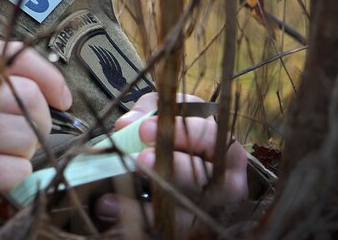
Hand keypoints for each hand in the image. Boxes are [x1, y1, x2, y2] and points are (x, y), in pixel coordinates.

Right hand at [0, 40, 69, 235]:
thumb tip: (40, 85)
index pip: (10, 54)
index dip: (47, 74)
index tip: (60, 95)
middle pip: (26, 96)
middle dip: (38, 119)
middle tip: (23, 134)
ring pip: (26, 133)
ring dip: (23, 150)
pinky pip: (18, 169)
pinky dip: (14, 176)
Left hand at [93, 93, 248, 236]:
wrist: (194, 172)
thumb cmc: (184, 136)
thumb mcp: (173, 114)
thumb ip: (151, 110)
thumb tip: (126, 124)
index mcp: (225, 149)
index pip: (211, 138)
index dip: (179, 132)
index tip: (144, 129)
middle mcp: (227, 183)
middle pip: (203, 178)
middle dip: (170, 167)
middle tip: (140, 159)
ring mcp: (210, 211)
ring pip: (184, 212)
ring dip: (148, 204)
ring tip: (113, 195)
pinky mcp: (192, 230)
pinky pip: (166, 228)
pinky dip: (137, 218)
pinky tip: (110, 207)